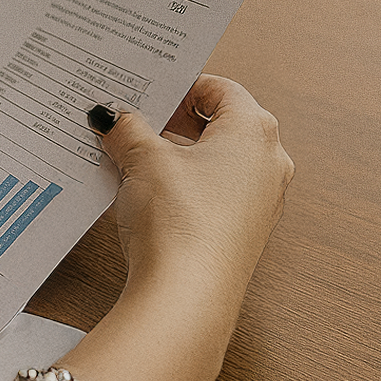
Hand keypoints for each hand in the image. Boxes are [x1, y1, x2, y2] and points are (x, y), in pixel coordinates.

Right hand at [94, 75, 294, 296]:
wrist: (186, 296)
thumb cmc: (180, 220)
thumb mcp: (143, 157)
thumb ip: (127, 128)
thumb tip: (113, 116)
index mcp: (255, 131)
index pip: (220, 88)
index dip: (180, 85)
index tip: (146, 90)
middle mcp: (268, 163)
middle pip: (218, 122)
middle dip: (172, 118)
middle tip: (132, 116)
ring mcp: (258, 200)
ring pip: (214, 158)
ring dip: (174, 151)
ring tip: (129, 151)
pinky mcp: (240, 230)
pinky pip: (211, 190)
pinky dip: (181, 181)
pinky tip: (144, 187)